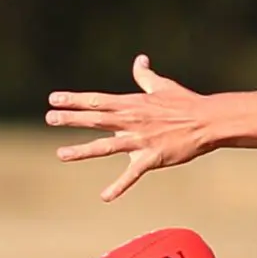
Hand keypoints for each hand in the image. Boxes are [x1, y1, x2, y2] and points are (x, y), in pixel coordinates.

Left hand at [47, 55, 216, 200]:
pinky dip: (119, 186)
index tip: (54, 98)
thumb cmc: (185, 102)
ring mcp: (140, 139)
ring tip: (60, 154)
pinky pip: (132, 174)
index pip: (97, 100)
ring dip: (82, 150)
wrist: (207, 121)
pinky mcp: (152, 157)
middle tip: (49, 117)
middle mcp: (131, 120)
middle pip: (96, 119)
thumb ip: (145, 76)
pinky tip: (105, 197)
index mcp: (131, 103)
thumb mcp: (163, 86)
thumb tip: (139, 60)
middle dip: (71, 119)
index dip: (74, 99)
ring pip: (106, 146)